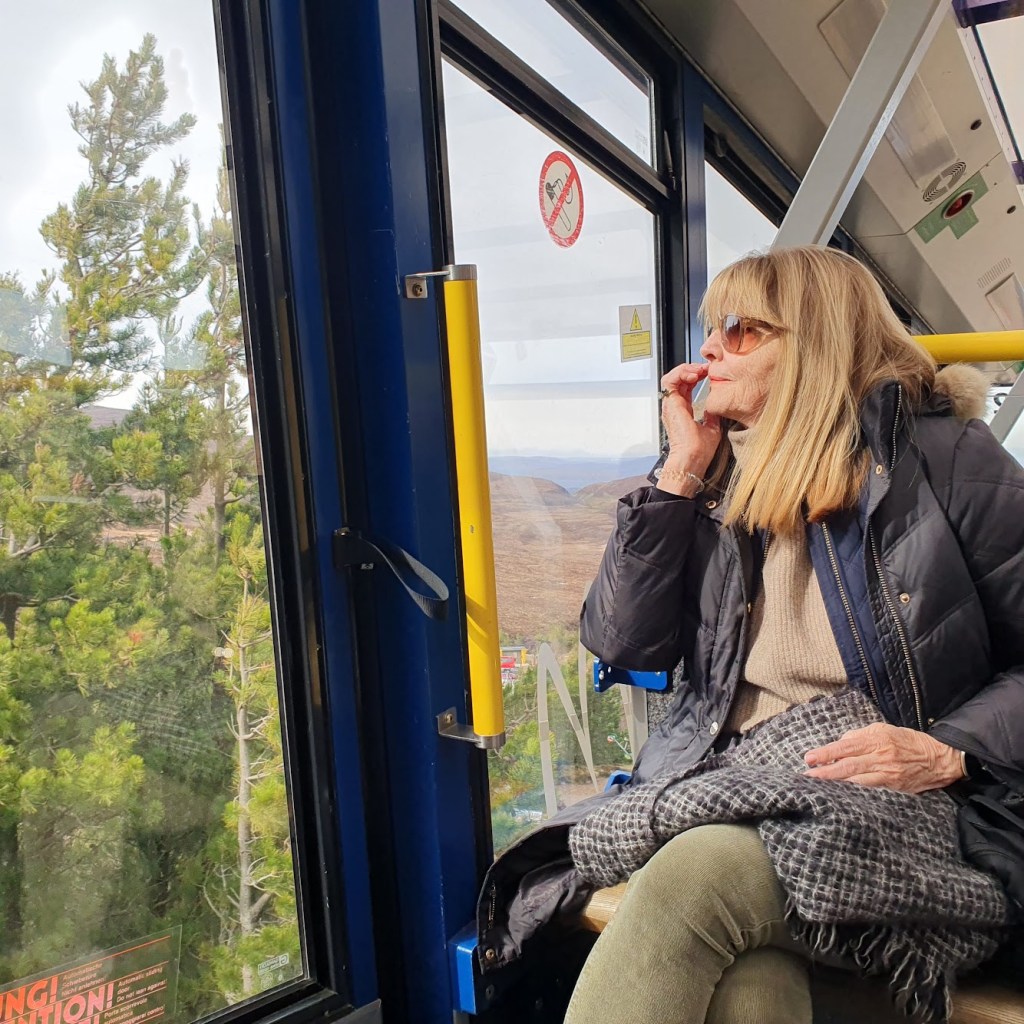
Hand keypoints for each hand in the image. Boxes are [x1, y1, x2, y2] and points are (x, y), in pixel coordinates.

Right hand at [659, 363, 721, 480]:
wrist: (693, 459)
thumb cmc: (699, 451)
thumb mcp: (712, 427)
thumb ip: (712, 414)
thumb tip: (716, 406)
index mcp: (684, 411)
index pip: (686, 386)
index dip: (697, 376)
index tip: (710, 373)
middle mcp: (675, 407)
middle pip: (678, 379)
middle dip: (693, 369)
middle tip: (706, 368)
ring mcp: (671, 405)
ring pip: (671, 377)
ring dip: (686, 369)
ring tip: (699, 370)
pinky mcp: (670, 404)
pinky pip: (669, 381)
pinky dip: (680, 373)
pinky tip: (694, 374)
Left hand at [803, 722, 963, 793]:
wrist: (939, 758)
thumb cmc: (909, 741)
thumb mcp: (884, 730)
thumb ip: (861, 736)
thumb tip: (841, 744)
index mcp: (877, 738)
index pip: (846, 746)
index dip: (827, 753)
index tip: (810, 758)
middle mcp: (881, 756)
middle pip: (848, 765)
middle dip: (825, 771)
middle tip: (808, 775)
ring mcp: (888, 773)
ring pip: (856, 780)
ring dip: (836, 782)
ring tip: (818, 783)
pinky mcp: (894, 786)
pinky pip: (869, 788)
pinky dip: (853, 789)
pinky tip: (840, 791)